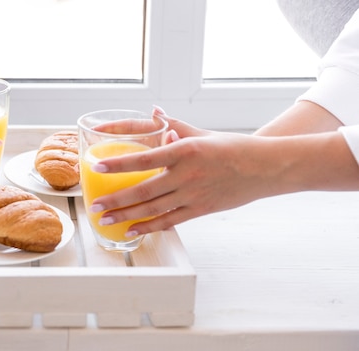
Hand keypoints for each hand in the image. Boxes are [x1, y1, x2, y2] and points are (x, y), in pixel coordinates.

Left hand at [88, 115, 289, 234]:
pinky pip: (170, 221)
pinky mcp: (201, 210)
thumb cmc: (232, 147)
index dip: (118, 164)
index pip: (144, 159)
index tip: (97, 166)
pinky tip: (132, 230)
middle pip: (143, 191)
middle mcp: (187, 175)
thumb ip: (174, 125)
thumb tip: (154, 112)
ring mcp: (194, 195)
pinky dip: (149, 227)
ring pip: (153, 210)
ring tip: (105, 220)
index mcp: (185, 151)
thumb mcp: (201, 133)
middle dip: (115, 200)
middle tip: (94, 205)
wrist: (266, 167)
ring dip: (126, 216)